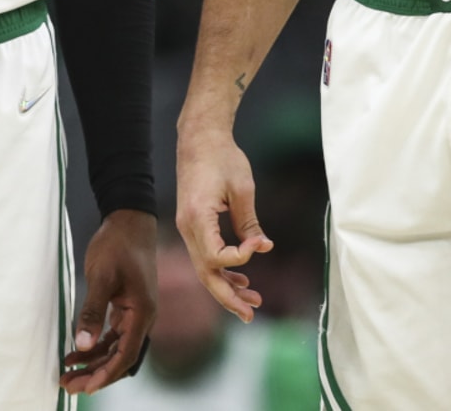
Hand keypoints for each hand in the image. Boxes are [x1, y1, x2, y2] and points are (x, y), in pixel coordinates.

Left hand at [61, 209, 157, 393]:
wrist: (129, 220)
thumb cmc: (117, 245)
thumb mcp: (101, 276)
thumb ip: (92, 310)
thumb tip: (82, 344)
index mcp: (142, 312)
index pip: (126, 355)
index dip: (106, 374)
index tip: (85, 387)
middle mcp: (142, 317)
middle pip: (120, 357)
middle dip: (95, 373)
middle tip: (68, 385)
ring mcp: (135, 313)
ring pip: (115, 348)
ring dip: (93, 362)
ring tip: (67, 373)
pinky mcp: (126, 307)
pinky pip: (112, 335)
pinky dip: (95, 345)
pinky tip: (76, 352)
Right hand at [174, 124, 271, 320]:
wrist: (199, 138)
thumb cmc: (222, 158)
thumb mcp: (242, 188)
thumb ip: (249, 222)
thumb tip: (263, 247)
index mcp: (197, 218)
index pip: (216, 256)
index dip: (240, 258)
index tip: (260, 244)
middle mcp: (188, 227)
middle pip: (206, 273)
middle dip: (228, 296)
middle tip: (251, 313)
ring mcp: (187, 227)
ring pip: (205, 268)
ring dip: (227, 287)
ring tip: (252, 301)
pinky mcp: (193, 225)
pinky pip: (205, 255)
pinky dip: (222, 269)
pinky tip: (241, 279)